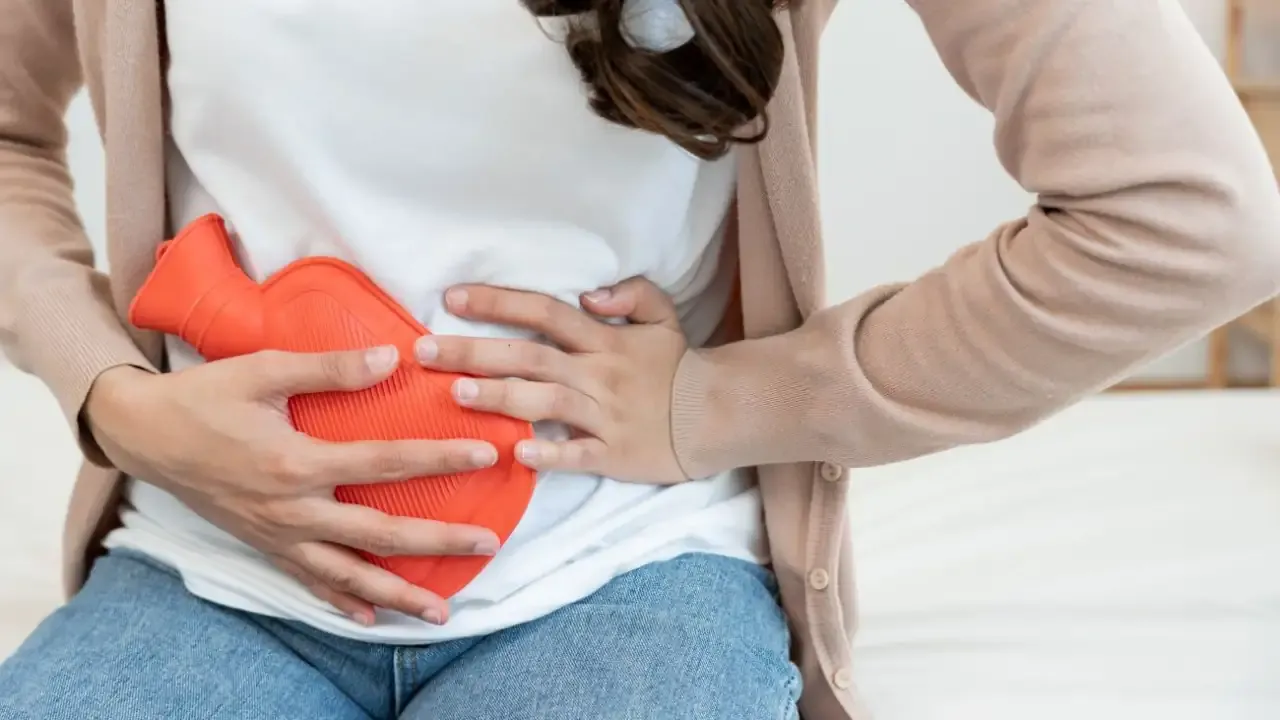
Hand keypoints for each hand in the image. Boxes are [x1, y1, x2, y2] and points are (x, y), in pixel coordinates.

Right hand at [84, 348, 501, 625]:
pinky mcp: (265, 546)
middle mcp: (291, 510)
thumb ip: (330, 368)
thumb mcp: (264, 370)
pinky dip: (342, 602)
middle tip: (486, 544)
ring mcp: (278, 535)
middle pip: (379, 534)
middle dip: (437, 542)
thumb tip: (392, 357)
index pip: (385, 463)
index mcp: (296, 463)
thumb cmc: (206, 397)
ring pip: (347, 575)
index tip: (485, 455)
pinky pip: (310, 582)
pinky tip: (372, 618)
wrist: (145, 434)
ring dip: (397, 595)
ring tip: (441, 613)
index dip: (439, 459)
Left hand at [413, 277, 689, 483]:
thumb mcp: (663, 318)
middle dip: (475, 352)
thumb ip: (630, 295)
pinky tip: (518, 453)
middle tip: (424, 352)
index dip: (498, 303)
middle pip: (530, 356)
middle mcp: (598, 374)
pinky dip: (550, 455)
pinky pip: (578, 455)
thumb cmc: (678, 368)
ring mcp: (604, 415)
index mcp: (603, 340)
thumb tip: (590, 293)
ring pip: (547, 402)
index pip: (544, 312)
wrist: (718, 415)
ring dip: (503, 398)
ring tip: (458, 395)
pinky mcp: (613, 453)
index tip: (451, 299)